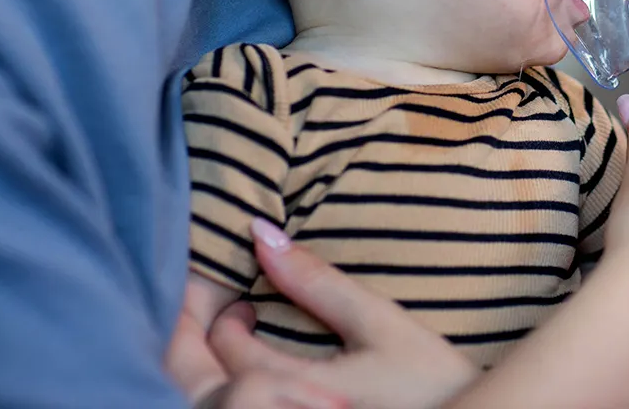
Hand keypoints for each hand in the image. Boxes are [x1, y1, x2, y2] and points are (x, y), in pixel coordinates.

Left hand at [210, 219, 478, 408]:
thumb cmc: (428, 380)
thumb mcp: (379, 323)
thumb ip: (317, 283)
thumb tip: (262, 236)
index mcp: (289, 389)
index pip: (224, 350)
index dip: (220, 311)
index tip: (242, 295)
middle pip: (202, 385)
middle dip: (199, 340)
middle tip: (226, 315)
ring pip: (218, 401)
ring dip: (217, 367)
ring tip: (241, 341)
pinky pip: (250, 408)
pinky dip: (239, 386)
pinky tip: (262, 373)